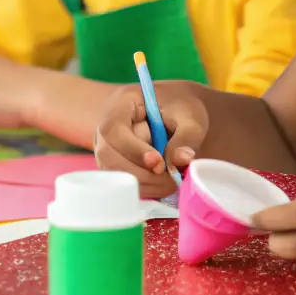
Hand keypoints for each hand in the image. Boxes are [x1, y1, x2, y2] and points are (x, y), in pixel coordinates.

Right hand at [93, 83, 207, 199]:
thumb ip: (187, 136)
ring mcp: (107, 150)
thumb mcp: (189, 115)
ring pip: (114, 176)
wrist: (175, 114)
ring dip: (145, 184)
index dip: (134, 150)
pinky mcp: (115, 168)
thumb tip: (180, 160)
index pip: (114, 130)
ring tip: (172, 180)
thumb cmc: (179, 109)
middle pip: (110, 157)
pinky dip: (145, 189)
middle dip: (143, 174)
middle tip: (172, 178)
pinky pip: (121, 185)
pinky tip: (163, 184)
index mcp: (120, 105)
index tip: (159, 164)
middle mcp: (106, 129)